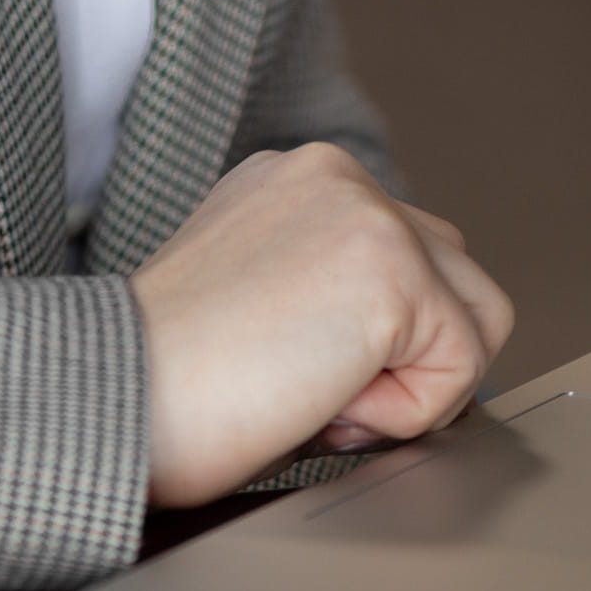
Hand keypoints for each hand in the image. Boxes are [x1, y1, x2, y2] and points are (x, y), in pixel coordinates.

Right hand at [127, 143, 515, 507]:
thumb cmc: (164, 377)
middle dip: (409, 355)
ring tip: (318, 393)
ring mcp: (368, 213)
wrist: (115, 394)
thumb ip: (328, 284)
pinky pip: (460, 369)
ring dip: (411, 384)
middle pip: (456, 276)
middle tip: (311, 389)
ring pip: (476, 319)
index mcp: (295, 178)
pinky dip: (405, 415)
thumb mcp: (254, 293)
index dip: (376, 340)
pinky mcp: (394, 270)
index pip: (408, 253)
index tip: (297, 370)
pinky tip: (322, 401)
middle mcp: (335, 175)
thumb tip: (405, 340)